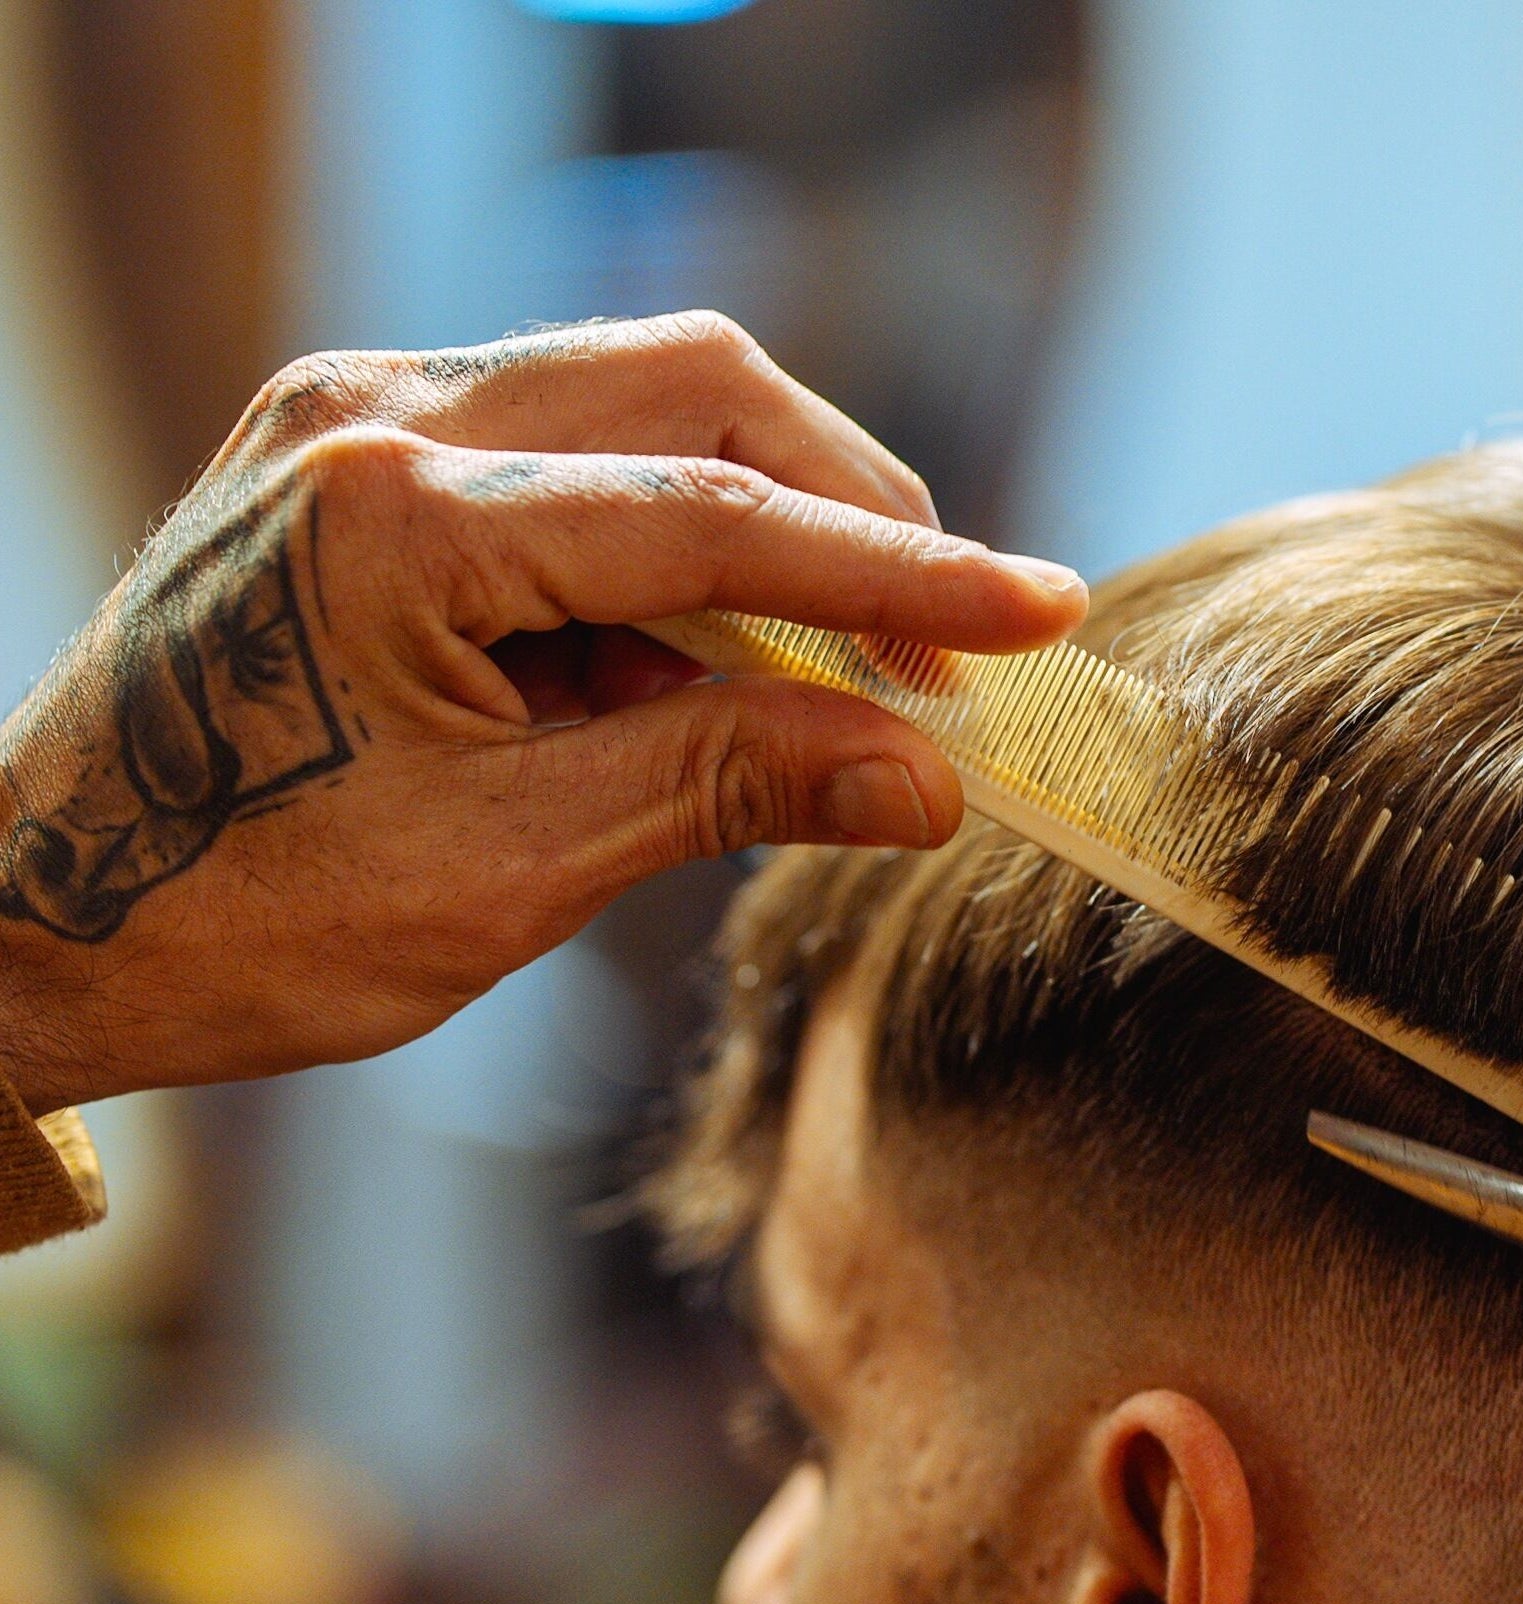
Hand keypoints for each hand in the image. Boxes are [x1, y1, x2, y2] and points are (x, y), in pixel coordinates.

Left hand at [0, 311, 1085, 1113]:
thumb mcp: (511, 870)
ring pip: (642, 395)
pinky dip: (666, 549)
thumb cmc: (239, 917)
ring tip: (820, 680)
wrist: (29, 920)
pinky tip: (690, 669)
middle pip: (696, 385)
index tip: (1041, 607)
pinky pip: (570, 453)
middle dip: (847, 504)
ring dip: (763, 522)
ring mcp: (355, 418)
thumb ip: (730, 785)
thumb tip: (928, 781)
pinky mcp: (356, 452)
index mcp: (398, 521)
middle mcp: (373, 418)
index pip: (717, 514)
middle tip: (936, 651)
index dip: (903, 568)